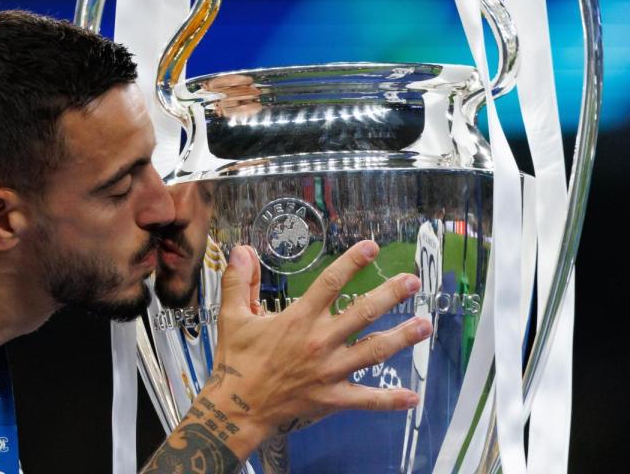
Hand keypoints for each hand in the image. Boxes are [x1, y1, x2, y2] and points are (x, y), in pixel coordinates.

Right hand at [208, 240, 428, 456]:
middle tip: (412, 282)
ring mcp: (329, 371)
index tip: (371, 247)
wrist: (237, 408)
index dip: (352, 263)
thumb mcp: (232, 317)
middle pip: (363, 313)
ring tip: (424, 325)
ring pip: (373, 351)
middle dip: (390, 295)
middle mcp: (319, 341)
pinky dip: (390, 399)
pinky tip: (413, 396)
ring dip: (402, 338)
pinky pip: (367, 400)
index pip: (330, 283)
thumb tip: (241, 250)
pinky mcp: (333, 398)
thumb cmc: (237, 361)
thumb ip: (239, 282)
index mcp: (298, 319)